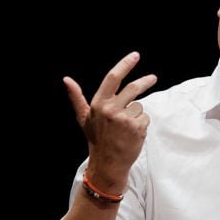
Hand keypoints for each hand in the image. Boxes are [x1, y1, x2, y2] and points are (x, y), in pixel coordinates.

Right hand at [63, 51, 156, 191]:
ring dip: (136, 114)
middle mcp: (111, 109)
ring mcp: (125, 119)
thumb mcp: (84, 118)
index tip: (135, 55)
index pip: (113, 78)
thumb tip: (66, 79)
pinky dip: (142, 124)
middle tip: (153, 78)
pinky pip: (145, 118)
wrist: (108, 163)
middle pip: (133, 88)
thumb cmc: (97, 138)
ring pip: (139, 106)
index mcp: (99, 104)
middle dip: (146, 81)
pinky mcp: (137, 127)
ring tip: (126, 128)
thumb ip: (77, 97)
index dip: (125, 64)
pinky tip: (132, 134)